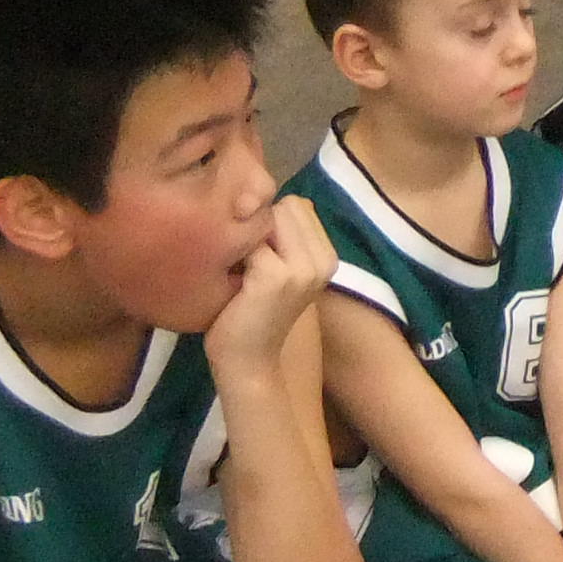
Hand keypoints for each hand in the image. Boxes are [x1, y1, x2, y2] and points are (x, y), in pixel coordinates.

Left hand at [208, 196, 335, 375]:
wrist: (249, 362)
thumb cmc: (256, 314)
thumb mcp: (281, 270)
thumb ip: (285, 237)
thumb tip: (272, 199)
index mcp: (328, 256)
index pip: (297, 204)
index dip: (270, 222)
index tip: (260, 255)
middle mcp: (324, 260)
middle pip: (285, 206)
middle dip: (261, 226)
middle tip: (250, 263)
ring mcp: (303, 268)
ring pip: (268, 218)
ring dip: (248, 239)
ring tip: (243, 270)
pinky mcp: (277, 276)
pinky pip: (249, 241)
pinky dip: (235, 256)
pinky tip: (234, 282)